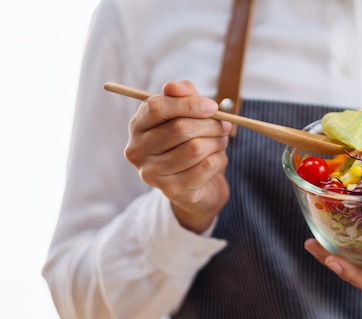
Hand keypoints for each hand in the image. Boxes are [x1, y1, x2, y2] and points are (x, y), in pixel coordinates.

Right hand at [125, 80, 231, 232]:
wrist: (197, 186)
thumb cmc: (190, 143)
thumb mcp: (187, 115)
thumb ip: (183, 96)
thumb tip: (173, 86)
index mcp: (137, 127)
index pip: (156, 108)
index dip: (188, 104)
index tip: (213, 107)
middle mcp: (137, 151)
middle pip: (179, 129)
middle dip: (209, 125)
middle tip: (224, 125)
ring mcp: (152, 174)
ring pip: (195, 149)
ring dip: (217, 142)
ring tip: (222, 141)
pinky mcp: (172, 190)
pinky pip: (205, 167)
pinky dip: (219, 159)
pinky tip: (218, 159)